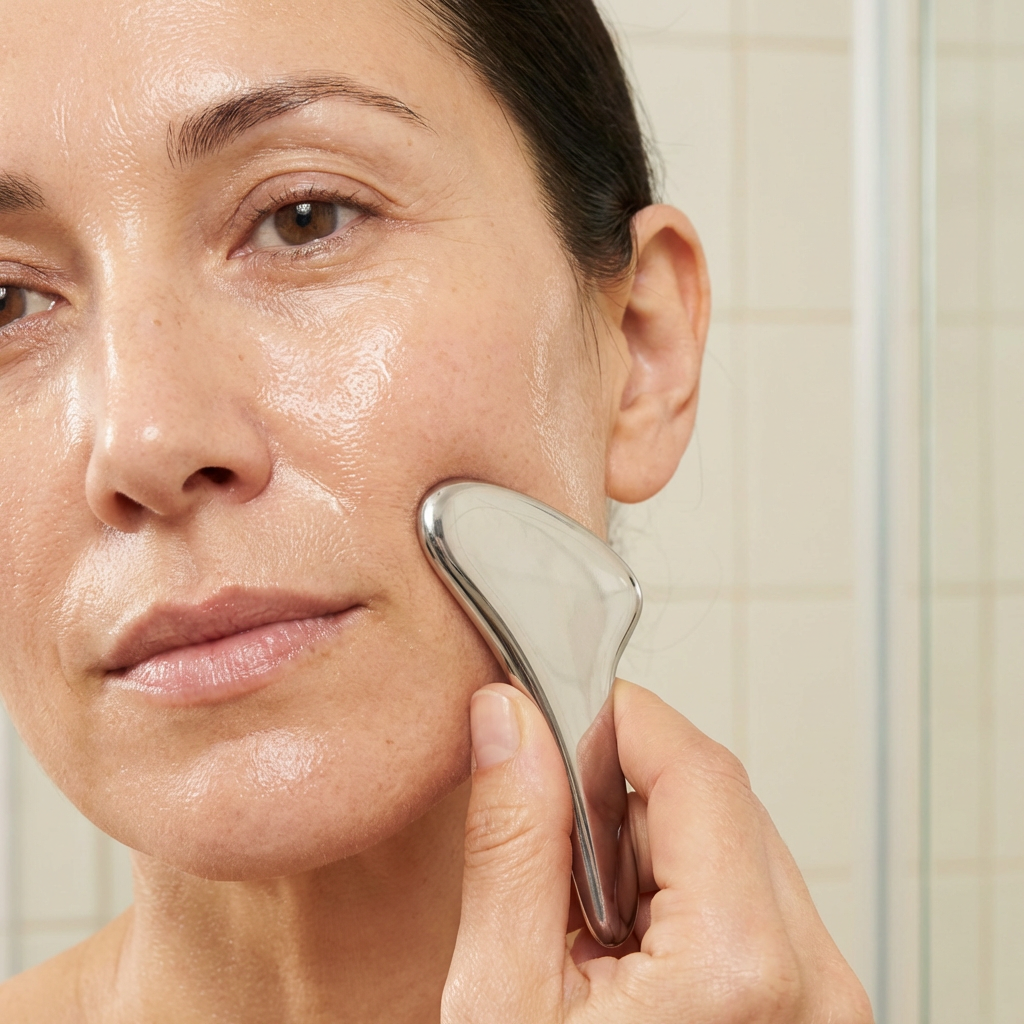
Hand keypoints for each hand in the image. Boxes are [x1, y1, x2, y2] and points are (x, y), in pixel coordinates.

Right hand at [442, 680, 873, 1022]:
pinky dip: (685, 884)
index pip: (697, 766)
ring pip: (739, 839)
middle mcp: (814, 979)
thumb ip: (511, 840)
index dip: (619, 720)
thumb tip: (506, 719)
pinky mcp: (815, 1008)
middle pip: (722, 798)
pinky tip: (628, 942)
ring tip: (585, 912)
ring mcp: (825, 999)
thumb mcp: (505, 998)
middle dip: (628, 787)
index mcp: (741, 966)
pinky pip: (754, 893)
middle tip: (550, 834)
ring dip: (654, 838)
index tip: (553, 714)